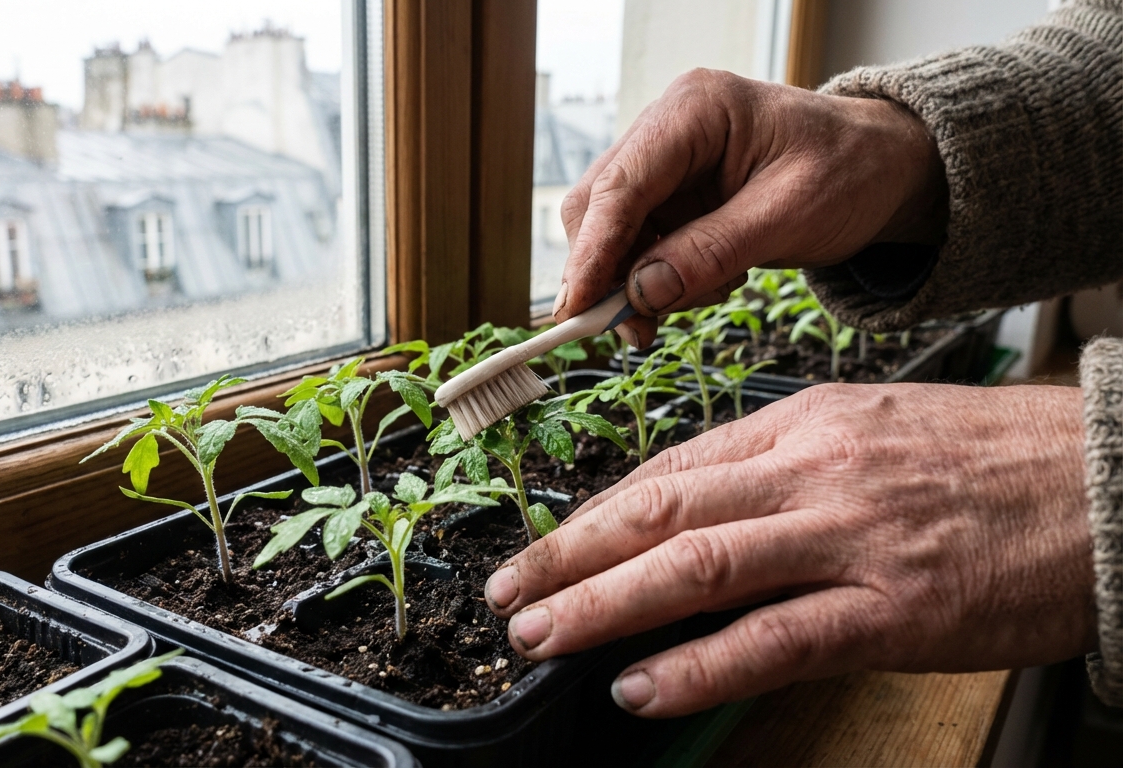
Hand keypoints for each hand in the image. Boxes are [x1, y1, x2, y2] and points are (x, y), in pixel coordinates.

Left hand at [483, 383, 1094, 716]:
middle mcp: (814, 471)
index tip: (547, 544)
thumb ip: (784, 464)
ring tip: (540, 634)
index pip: (671, 467)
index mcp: (804, 423)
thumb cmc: (994, 462)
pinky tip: (639, 684)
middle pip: (661, 510)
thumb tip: (701, 508)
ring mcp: (853, 538)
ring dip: (603, 604)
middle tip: (504, 590)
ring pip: (697, 566)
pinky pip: (775, 639)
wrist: (1111, 481)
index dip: (596, 513)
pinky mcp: (896, 608)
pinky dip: (698, 665)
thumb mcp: (874, 431)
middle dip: (569, 553)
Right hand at [555, 70, 947, 347]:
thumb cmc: (851, 171)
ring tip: (706, 294)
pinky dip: (659, 279)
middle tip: (633, 332)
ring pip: (612, 232)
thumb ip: (712, 251)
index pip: (619, 185)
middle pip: (599, 207)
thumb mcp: (791, 215)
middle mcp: (666, 128)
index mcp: (695, 109)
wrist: (884, 168)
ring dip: (637, 283)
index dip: (593, 251)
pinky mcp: (671, 195)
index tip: (577, 308)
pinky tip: (708, 283)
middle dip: (609, 274)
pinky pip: (640, 245)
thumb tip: (641, 293)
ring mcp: (665, 162)